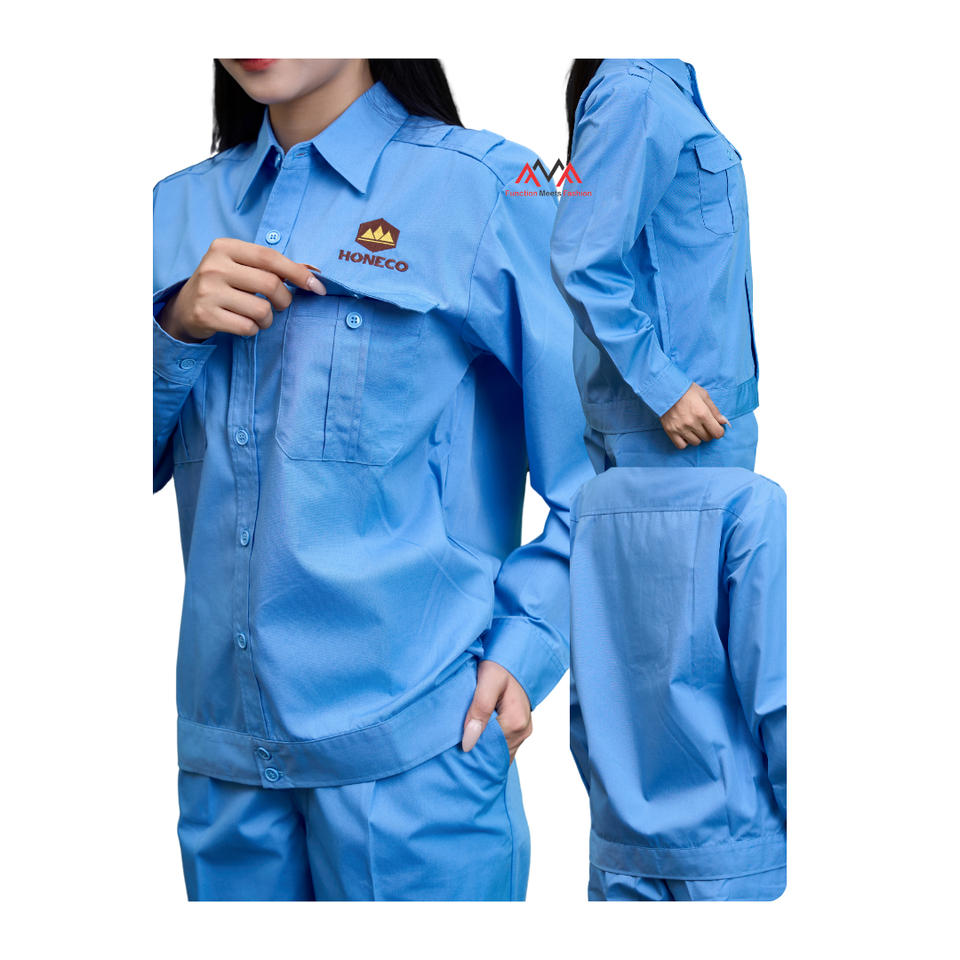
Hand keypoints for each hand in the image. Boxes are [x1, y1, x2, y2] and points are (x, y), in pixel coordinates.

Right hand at [157, 237, 325, 342]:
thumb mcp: (243, 267)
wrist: (184, 308)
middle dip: (284, 300)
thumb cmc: (224, 285)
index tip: (318, 287)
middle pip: (271, 285)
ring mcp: (208, 291)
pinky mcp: (206, 315)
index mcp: (224, 247)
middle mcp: (214, 266)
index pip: (270, 257)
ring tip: (257, 316)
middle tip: (281, 305)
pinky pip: (247, 327)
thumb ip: (275, 267)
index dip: (299, 273)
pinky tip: (241, 323)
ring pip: (262, 310)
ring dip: (267, 319)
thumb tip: (315, 271)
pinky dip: (252, 329)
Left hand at [461, 660, 531, 763]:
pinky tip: (477, 734)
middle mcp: (523, 730)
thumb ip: (479, 710)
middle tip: (457, 743)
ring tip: (466, 737)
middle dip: (477, 750)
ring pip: (499, 750)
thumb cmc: (500, 665)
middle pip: (495, 752)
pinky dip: (490, 742)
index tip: (454, 744)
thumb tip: (468, 743)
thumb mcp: (487, 681)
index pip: (489, 749)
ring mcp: (523, 731)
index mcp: (515, 722)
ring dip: (483, 746)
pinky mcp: (520, 728)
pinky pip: (504, 744)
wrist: (513, 656)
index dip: (471, 747)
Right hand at [659, 382, 727, 449]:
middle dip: (708, 432)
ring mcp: (681, 428)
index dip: (719, 431)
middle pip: (707, 438)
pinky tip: (685, 434)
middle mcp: (692, 423)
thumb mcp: (704, 395)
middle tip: (703, 425)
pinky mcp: (670, 431)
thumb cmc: (686, 390)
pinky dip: (685, 441)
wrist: (665, 389)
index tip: (716, 427)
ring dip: (697, 437)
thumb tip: (723, 422)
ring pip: (695, 442)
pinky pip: (681, 445)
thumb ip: (714, 410)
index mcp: (703, 414)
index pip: (717, 433)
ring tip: (693, 428)